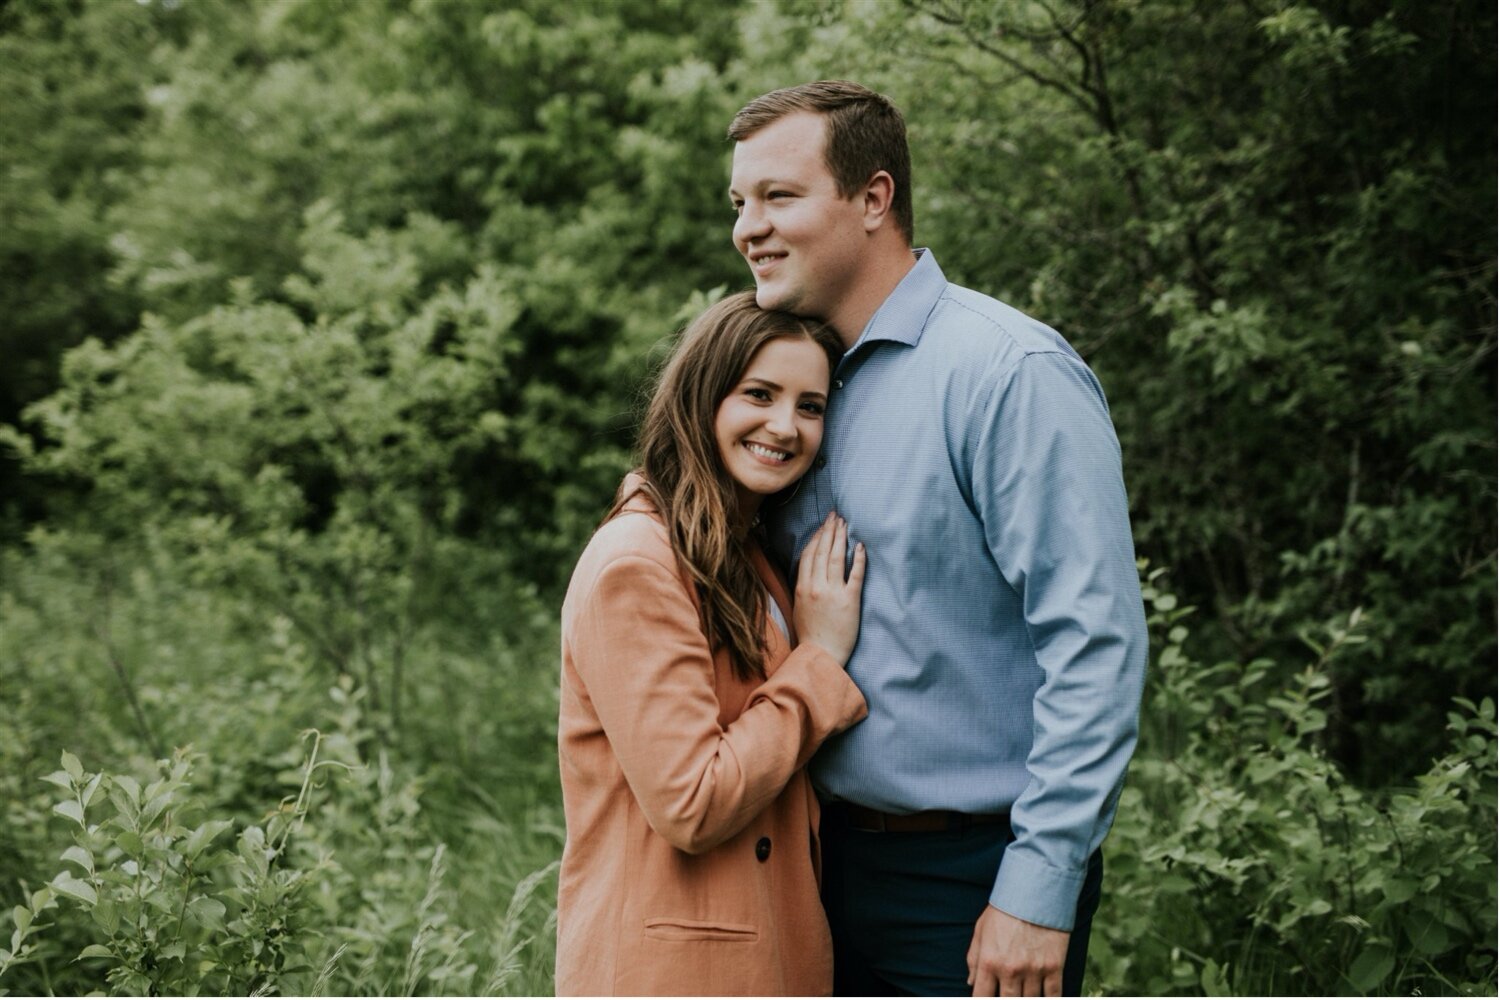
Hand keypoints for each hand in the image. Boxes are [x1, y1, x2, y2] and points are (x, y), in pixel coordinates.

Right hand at [792, 512, 865, 663]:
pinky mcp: (850, 601)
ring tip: (846, 524)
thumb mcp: (798, 608)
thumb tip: (808, 570)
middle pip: (823, 552)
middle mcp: (816, 587)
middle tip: (836, 516)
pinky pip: (855, 575)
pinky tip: (861, 546)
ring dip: (841, 538)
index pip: (809, 555)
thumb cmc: (810, 635)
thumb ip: (802, 588)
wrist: (821, 655)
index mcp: (802, 588)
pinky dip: (858, 559)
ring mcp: (833, 593)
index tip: (823, 526)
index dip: (816, 538)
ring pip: (837, 558)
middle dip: (829, 531)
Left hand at [966, 905, 1069, 996]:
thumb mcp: (981, 930)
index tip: (986, 998)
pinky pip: (1053, 995)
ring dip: (1026, 998)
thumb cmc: (1005, 909)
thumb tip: (971, 982)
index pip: (982, 997)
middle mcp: (1010, 969)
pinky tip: (1044, 997)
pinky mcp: (1054, 966)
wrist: (1035, 891)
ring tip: (1023, 991)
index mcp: (989, 961)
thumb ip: (974, 958)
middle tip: (1007, 992)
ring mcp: (1033, 970)